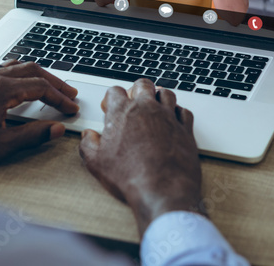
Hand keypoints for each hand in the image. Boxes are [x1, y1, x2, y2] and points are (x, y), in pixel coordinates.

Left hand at [0, 60, 78, 175]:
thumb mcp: (1, 145)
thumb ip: (33, 136)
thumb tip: (56, 129)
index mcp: (1, 89)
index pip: (41, 87)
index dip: (60, 98)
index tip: (71, 108)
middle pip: (32, 70)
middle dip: (54, 82)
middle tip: (68, 93)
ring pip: (16, 66)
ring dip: (36, 75)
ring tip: (49, 86)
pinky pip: (1, 69)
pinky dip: (18, 73)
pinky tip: (18, 84)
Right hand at [79, 80, 203, 234]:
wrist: (163, 190)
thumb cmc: (129, 176)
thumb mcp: (96, 163)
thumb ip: (88, 144)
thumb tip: (87, 136)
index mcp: (122, 112)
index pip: (114, 91)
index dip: (110, 98)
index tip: (109, 108)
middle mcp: (146, 108)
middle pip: (143, 84)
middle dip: (137, 90)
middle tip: (134, 102)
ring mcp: (168, 116)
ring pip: (166, 93)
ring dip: (159, 97)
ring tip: (154, 108)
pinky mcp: (185, 128)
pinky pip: (184, 111)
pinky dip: (178, 112)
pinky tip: (173, 120)